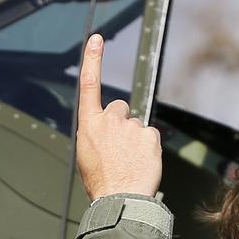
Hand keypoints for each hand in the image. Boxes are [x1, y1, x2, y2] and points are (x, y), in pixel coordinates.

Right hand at [76, 34, 161, 199]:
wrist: (119, 198)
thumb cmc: (102, 182)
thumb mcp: (87, 155)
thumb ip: (97, 135)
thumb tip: (106, 132)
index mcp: (89, 125)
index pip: (89, 84)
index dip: (93, 60)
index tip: (96, 40)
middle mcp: (109, 120)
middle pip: (121, 109)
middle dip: (123, 124)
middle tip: (120, 150)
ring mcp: (131, 126)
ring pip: (137, 127)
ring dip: (136, 141)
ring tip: (130, 162)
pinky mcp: (149, 135)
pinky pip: (151, 136)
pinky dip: (149, 148)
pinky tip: (142, 163)